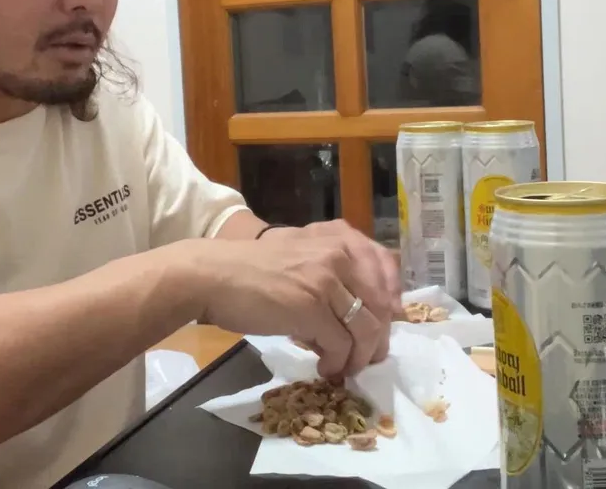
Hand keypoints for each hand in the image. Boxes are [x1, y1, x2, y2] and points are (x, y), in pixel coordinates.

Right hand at [173, 220, 400, 377]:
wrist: (212, 276)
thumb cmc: (250, 268)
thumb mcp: (299, 251)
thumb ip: (331, 266)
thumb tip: (359, 307)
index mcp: (338, 236)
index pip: (386, 265)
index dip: (392, 301)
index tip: (386, 324)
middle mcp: (338, 254)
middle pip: (381, 304)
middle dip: (378, 339)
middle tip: (367, 358)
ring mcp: (326, 281)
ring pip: (366, 329)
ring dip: (359, 357)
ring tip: (345, 368)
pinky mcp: (311, 309)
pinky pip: (341, 345)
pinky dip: (337, 364)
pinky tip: (325, 369)